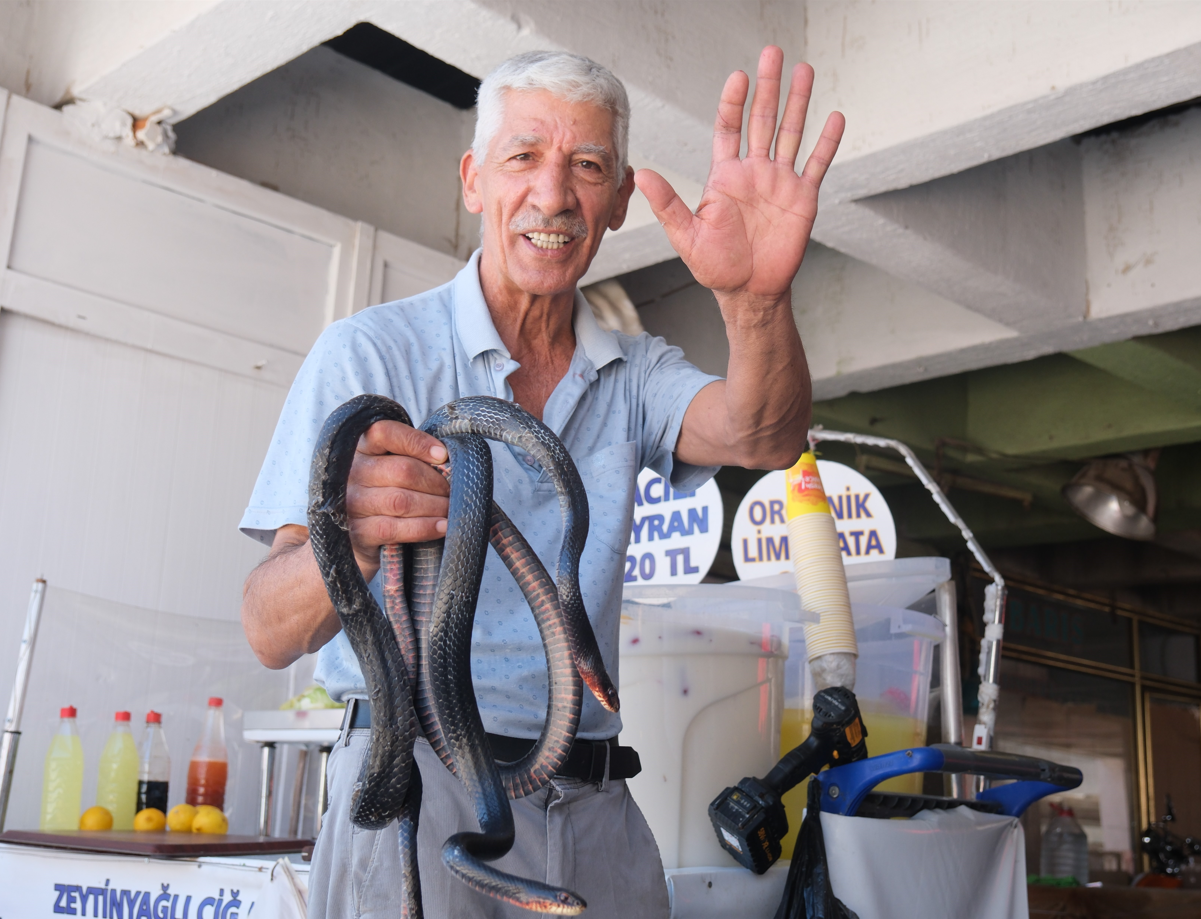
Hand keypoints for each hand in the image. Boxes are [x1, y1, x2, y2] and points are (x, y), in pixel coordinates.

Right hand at [345, 420, 449, 577]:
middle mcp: (350, 474)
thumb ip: (410, 459)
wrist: (357, 542)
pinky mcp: (356, 533)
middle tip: (453, 492)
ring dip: (434, 506)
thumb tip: (446, 462)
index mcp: (360, 449)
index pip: (384, 433)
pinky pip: (394, 528)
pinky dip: (424, 527)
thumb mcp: (390, 472)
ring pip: (402, 500)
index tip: (442, 455)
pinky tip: (442, 527)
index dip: (417, 441)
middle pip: (402, 469)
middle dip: (436, 482)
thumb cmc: (383, 497)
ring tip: (450, 509)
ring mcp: (350, 504)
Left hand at [635, 46, 843, 307]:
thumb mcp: (686, 236)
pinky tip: (834, 117)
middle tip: (773, 52)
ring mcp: (780, 182)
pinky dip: (826, 142)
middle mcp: (754, 172)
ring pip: (792, 133)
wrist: (749, 291)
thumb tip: (640, 173)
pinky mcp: (802, 198)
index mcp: (726, 176)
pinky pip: (817, 164)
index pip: (729, 128)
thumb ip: (667, 203)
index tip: (738, 76)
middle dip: (768, 87)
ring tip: (805, 69)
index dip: (733, 101)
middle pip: (762, 120)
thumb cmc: (715, 267)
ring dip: (799, 102)